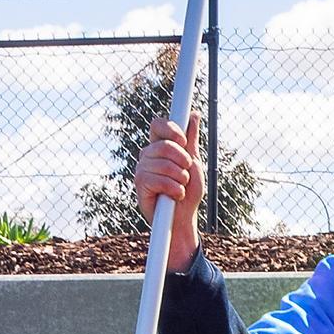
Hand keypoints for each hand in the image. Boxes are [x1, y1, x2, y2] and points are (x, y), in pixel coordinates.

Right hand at [134, 112, 203, 271]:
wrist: (183, 218)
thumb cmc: (188, 191)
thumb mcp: (193, 163)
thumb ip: (191, 140)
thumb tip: (193, 114)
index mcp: (159, 146)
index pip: (158, 125)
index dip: (172, 130)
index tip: (184, 142)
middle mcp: (147, 155)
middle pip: (164, 145)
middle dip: (182, 161)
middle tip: (186, 174)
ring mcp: (142, 169)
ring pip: (164, 164)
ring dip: (180, 178)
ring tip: (181, 188)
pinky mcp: (139, 185)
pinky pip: (159, 180)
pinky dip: (174, 189)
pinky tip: (175, 196)